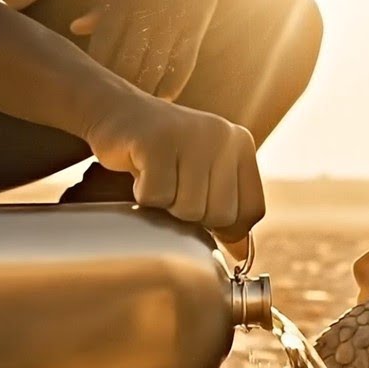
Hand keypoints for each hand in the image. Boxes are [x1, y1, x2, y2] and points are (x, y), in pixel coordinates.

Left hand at [69, 0, 228, 98]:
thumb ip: (103, 8)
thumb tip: (76, 28)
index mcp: (122, 3)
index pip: (104, 45)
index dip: (98, 70)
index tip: (92, 91)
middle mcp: (144, 15)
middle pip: (127, 61)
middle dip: (120, 88)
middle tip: (114, 113)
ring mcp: (170, 22)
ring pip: (153, 66)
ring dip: (145, 90)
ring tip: (138, 112)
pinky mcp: (194, 27)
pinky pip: (183, 61)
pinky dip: (174, 82)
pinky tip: (167, 98)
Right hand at [86, 95, 263, 244]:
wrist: (117, 113)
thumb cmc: (164, 153)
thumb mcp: (204, 174)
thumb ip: (227, 208)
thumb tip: (241, 254)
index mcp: (240, 144)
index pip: (251, 211)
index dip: (226, 226)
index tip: (202, 210)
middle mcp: (222, 135)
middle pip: (220, 215)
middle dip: (191, 214)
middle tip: (173, 187)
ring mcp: (191, 136)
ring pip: (189, 209)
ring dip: (166, 205)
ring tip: (158, 177)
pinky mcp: (157, 141)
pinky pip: (158, 197)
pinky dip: (144, 194)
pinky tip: (141, 171)